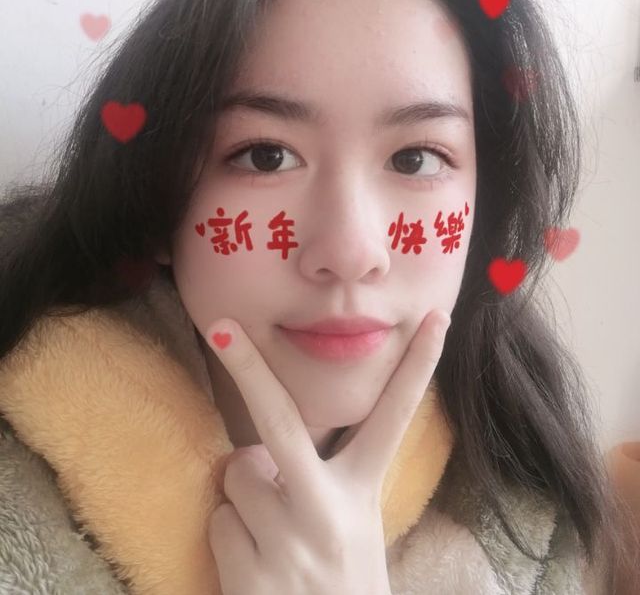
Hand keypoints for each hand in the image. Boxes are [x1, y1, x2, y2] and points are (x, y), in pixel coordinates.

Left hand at [206, 309, 451, 594]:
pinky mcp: (253, 576)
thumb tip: (251, 452)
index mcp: (363, 495)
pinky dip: (231, 534)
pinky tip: (258, 565)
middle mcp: (329, 513)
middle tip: (222, 326)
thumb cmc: (340, 580)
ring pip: (238, 475)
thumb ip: (317, 480)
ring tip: (273, 533)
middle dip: (249, 367)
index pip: (394, 419)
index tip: (435, 318)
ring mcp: (289, 544)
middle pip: (280, 422)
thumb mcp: (350, 527)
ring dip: (245, 495)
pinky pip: (220, 520)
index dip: (418, 367)